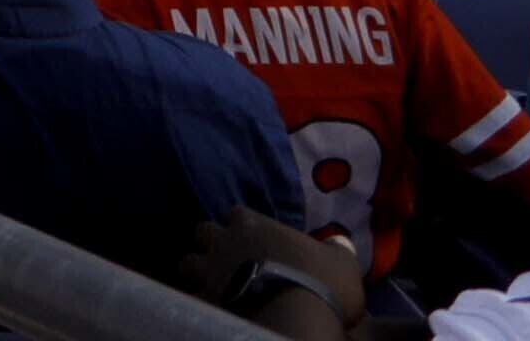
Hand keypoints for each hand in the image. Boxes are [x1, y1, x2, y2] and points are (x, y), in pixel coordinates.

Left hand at [186, 206, 361, 340]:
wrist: (295, 317)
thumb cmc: (321, 284)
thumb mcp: (341, 263)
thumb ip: (337, 248)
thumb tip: (341, 241)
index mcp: (252, 224)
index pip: (238, 213)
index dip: (244, 225)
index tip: (255, 238)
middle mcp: (224, 241)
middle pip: (204, 231)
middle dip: (213, 242)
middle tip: (229, 258)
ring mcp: (210, 270)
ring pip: (188, 262)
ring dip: (199, 269)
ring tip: (214, 282)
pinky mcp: (204, 299)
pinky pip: (191, 296)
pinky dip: (199, 300)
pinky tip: (212, 307)